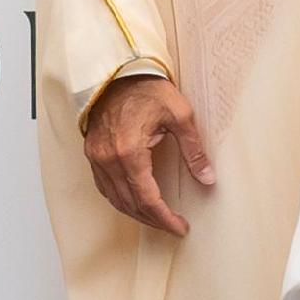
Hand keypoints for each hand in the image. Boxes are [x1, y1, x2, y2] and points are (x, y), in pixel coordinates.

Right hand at [80, 73, 213, 236]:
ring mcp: (97, 157)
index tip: (180, 227)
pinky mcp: (92, 153)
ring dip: (137, 213)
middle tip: (173, 227)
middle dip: (154, 220)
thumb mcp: (180, 115)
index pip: (148, 199)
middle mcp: (108, 159)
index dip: (165, 218)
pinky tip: (134, 201)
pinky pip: (104, 187)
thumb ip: (194, 150)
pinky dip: (120, 200)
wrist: (117, 72)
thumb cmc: (147, 89)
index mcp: (130, 151)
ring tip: (158, 219)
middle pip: (131, 204)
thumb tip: (207, 178)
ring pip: (115, 199)